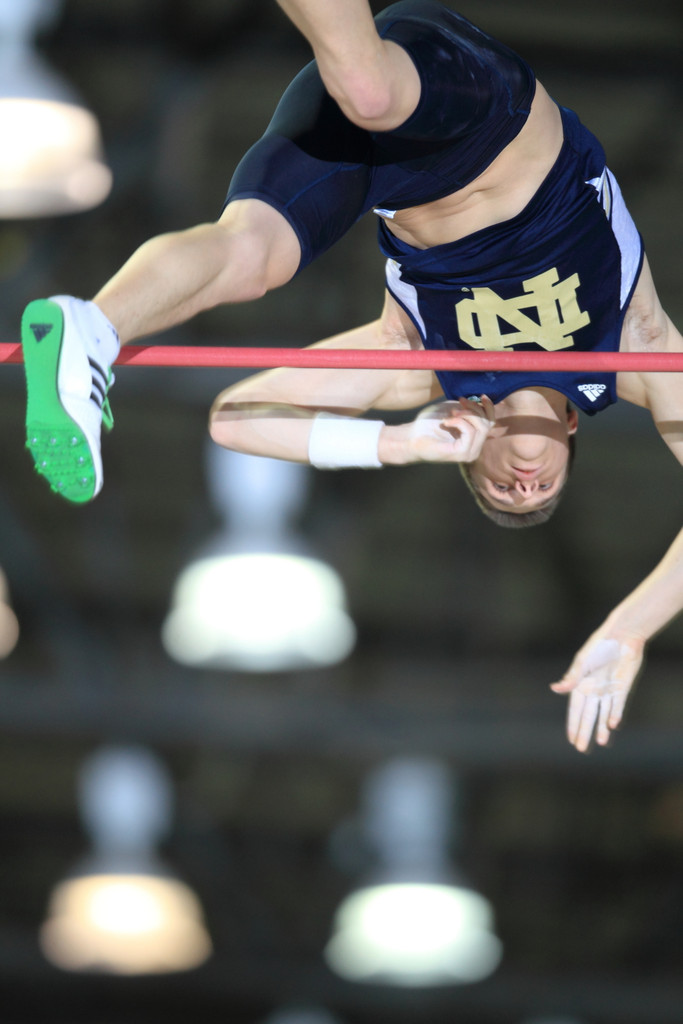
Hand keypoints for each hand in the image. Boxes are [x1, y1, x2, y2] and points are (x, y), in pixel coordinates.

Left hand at [405, 397, 495, 463]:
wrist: (410, 436)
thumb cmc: (428, 424)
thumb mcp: (452, 410)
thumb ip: (467, 408)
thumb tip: (481, 400)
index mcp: (474, 439)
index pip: (491, 422)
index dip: (489, 408)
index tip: (481, 395)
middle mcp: (475, 448)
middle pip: (487, 423)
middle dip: (474, 408)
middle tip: (459, 401)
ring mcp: (469, 453)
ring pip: (481, 428)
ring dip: (466, 415)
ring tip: (451, 413)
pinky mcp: (462, 454)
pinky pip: (469, 432)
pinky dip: (459, 422)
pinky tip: (446, 422)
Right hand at [550, 634, 644, 751]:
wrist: (623, 636)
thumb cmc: (599, 646)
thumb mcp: (582, 662)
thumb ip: (571, 678)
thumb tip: (555, 688)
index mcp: (581, 684)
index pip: (575, 710)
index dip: (573, 725)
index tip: (571, 740)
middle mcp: (594, 690)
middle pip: (588, 715)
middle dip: (585, 732)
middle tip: (581, 749)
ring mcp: (609, 690)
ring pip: (603, 714)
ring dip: (602, 728)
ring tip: (601, 743)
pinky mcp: (622, 688)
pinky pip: (617, 705)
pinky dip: (615, 715)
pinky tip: (612, 725)